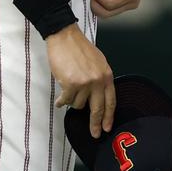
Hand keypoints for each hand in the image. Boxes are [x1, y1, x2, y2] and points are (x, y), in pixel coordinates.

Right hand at [46, 23, 114, 138]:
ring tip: (69, 90)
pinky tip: (60, 99)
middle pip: (98, 109)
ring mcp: (85, 83)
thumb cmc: (80, 48)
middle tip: (95, 133)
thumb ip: (100, 79)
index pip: (111, 101)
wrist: (65, 37)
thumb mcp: (98, 62)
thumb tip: (97, 97)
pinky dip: (61, 101)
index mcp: (106, 75)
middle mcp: (98, 80)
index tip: (107, 127)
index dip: (109, 116)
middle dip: (95, 124)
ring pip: (78, 104)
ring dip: (72, 100)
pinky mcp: (71, 84)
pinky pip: (66, 101)